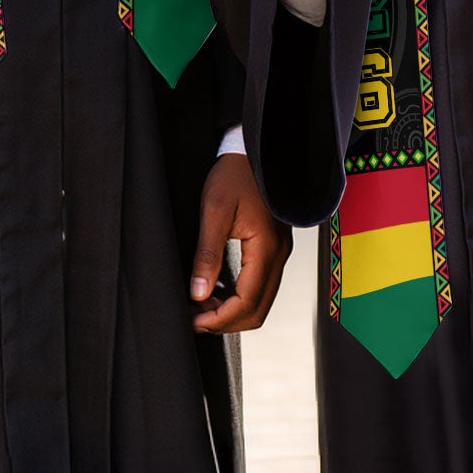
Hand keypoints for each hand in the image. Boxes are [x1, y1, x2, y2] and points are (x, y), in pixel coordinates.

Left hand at [189, 153, 290, 333]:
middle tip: (195, 319)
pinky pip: (261, 285)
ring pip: (260, 301)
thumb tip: (198, 294)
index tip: (193, 321)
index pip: (247, 302)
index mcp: (266, 248)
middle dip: (226, 321)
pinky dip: (240, 297)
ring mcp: (279, 253)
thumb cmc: (234, 175)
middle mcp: (278, 255)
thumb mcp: (214, 211)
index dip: (220, 319)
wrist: (252, 152)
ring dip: (232, 311)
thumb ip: (207, 254)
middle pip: (257, 310)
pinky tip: (217, 291)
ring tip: (201, 306)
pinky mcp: (273, 248)